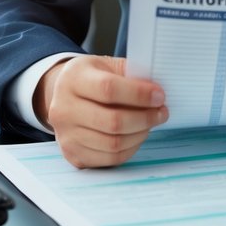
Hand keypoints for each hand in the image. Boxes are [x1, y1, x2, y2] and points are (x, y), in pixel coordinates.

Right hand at [35, 55, 167, 167]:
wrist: (65, 95)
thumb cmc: (93, 78)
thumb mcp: (109, 65)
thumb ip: (131, 75)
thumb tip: (157, 93)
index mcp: (73, 78)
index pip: (108, 89)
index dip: (139, 94)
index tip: (159, 96)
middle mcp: (63, 108)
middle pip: (112, 122)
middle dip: (145, 118)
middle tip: (161, 112)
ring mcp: (65, 135)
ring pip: (113, 144)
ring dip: (140, 134)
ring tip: (150, 123)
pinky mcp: (72, 154)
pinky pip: (109, 159)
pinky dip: (130, 149)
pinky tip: (137, 135)